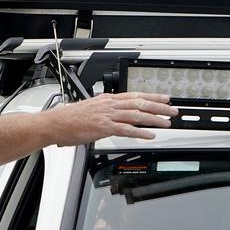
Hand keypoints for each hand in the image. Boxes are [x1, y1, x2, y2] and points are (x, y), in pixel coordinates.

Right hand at [44, 92, 177, 145]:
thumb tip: (118, 116)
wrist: (56, 123)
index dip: (153, 97)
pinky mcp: (103, 127)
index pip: (135, 95)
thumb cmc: (70, 119)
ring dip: (153, 119)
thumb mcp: (92, 109)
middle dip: (159, 107)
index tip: (165, 99)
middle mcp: (110, 105)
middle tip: (172, 111)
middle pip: (140, 103)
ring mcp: (107, 115)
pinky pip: (126, 129)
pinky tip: (149, 135)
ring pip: (136, 115)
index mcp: (108, 99)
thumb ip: (106, 111)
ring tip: (166, 123)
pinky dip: (139, 132)